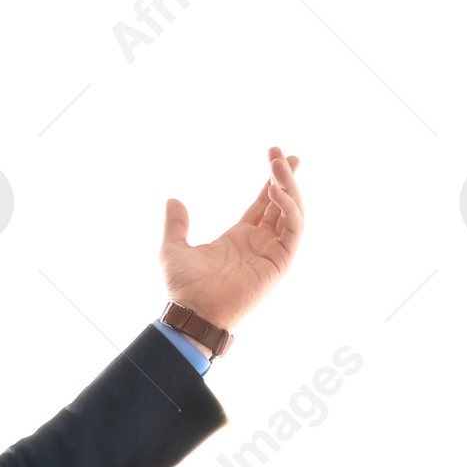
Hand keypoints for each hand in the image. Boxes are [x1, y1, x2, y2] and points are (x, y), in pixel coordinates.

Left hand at [159, 146, 302, 332]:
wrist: (192, 313)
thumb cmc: (184, 289)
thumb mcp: (174, 249)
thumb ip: (177, 224)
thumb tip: (173, 200)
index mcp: (240, 238)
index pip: (264, 204)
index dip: (272, 180)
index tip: (275, 156)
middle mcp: (259, 244)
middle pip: (282, 203)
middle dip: (286, 177)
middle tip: (284, 153)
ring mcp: (271, 253)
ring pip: (292, 213)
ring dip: (289, 187)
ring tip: (279, 165)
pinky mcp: (278, 262)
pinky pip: (292, 229)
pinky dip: (289, 208)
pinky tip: (277, 191)